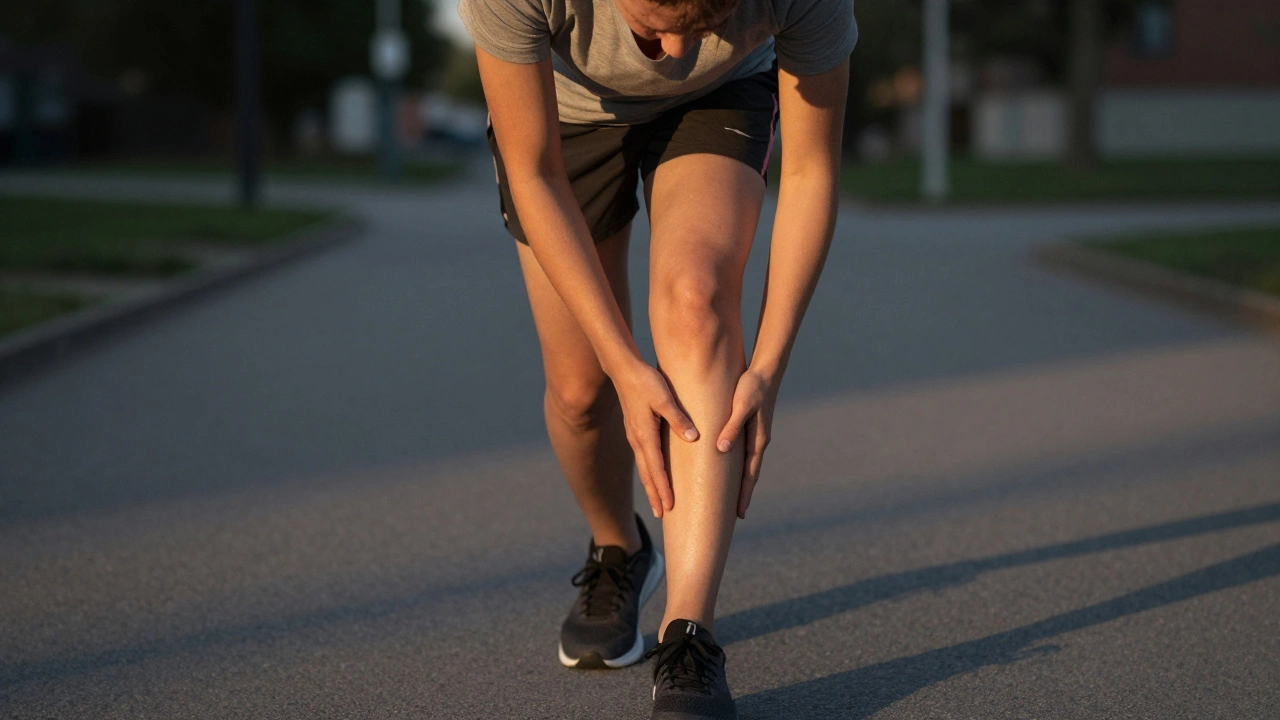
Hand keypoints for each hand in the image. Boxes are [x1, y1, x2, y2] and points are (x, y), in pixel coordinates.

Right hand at [611, 358, 698, 517]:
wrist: (623, 369)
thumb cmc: (646, 382)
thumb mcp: (665, 398)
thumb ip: (678, 419)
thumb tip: (694, 438)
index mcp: (645, 435)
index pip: (656, 469)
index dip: (663, 489)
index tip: (670, 507)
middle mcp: (637, 440)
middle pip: (647, 474)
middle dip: (655, 495)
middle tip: (662, 515)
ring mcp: (635, 436)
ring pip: (644, 468)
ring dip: (651, 486)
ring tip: (658, 503)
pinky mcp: (636, 430)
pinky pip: (643, 458)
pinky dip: (649, 472)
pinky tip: (654, 475)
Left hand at [716, 368, 777, 518]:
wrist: (765, 372)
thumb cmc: (752, 388)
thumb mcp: (741, 406)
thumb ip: (732, 427)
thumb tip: (722, 449)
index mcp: (757, 440)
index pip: (750, 474)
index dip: (744, 494)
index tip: (740, 514)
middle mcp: (758, 442)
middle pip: (750, 474)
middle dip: (744, 494)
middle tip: (737, 515)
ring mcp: (755, 436)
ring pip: (747, 465)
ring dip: (742, 482)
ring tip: (733, 498)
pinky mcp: (751, 429)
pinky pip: (743, 453)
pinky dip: (739, 467)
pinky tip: (730, 469)